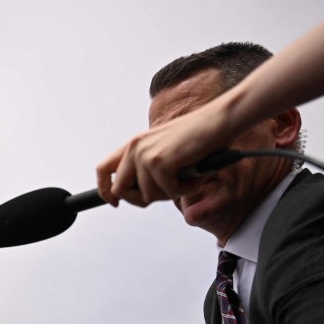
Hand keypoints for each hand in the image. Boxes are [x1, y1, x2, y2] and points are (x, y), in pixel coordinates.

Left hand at [96, 98, 232, 207]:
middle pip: (120, 190)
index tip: (114, 203)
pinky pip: (168, 193)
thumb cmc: (199, 138)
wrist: (220, 120)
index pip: (103, 170)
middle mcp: (135, 147)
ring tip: (188, 177)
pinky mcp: (160, 162)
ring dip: (170, 194)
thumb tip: (136, 194)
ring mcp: (145, 154)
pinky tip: (196, 175)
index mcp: (134, 144)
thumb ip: (146, 169)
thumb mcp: (165, 152)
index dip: (105, 191)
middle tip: (166, 192)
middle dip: (141, 199)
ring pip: (146, 196)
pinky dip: (185, 189)